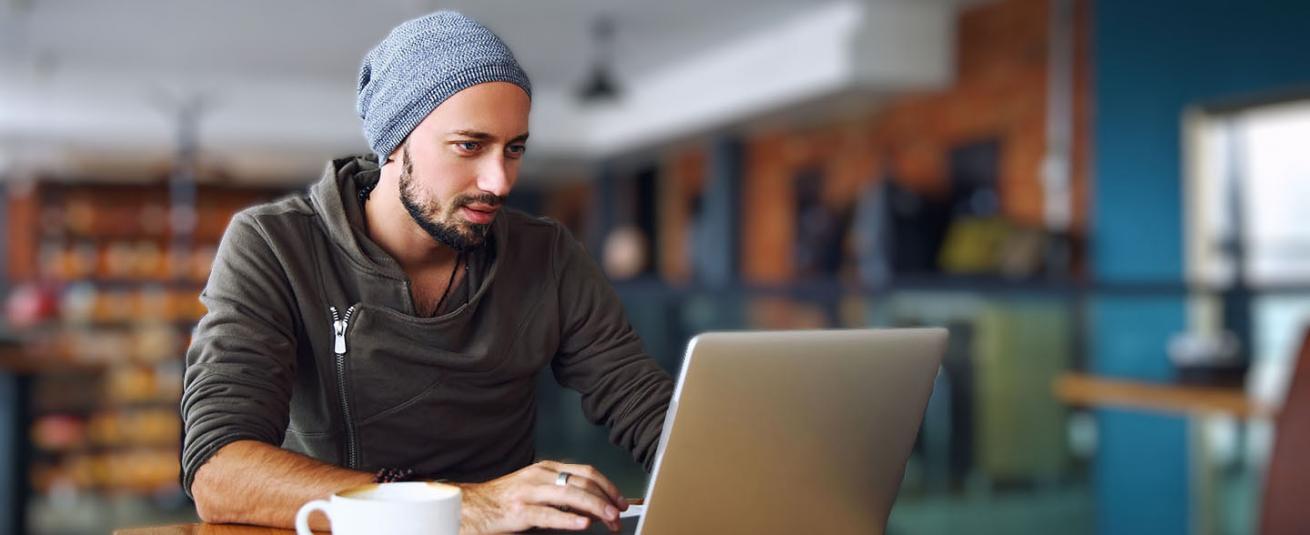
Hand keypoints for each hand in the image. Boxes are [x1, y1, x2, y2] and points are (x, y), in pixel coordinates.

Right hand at [456, 460, 628, 533]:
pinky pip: (548, 515)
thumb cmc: (504, 501)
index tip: (621, 500)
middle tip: (619, 515)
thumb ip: (562, 498)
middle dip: (606, 499)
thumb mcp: (536, 491)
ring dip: (595, 508)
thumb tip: (592, 511)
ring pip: (570, 495)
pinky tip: (582, 524)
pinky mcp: (518, 512)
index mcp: (546, 469)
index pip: (586, 472)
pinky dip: (568, 519)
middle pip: (583, 483)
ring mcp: (528, 493)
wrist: (470, 507)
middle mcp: (539, 476)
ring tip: (609, 519)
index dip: (608, 486)